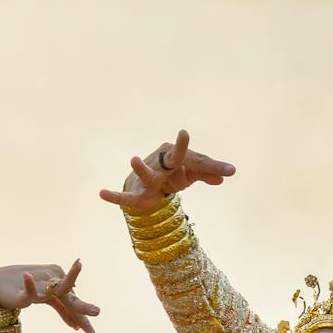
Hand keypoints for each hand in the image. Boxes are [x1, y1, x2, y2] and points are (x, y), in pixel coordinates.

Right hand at [0, 261, 99, 332]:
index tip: (90, 332)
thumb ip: (64, 311)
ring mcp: (40, 282)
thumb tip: (77, 326)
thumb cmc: (25, 291)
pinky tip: (26, 276)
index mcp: (59, 286)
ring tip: (79, 267)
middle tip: (96, 312)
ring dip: (70, 278)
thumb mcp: (48, 301)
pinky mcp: (24, 287)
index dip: (81, 317)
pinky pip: (28, 290)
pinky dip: (28, 285)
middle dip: (81, 307)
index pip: (73, 302)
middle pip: (70, 297)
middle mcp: (52, 282)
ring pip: (57, 289)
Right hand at [99, 130, 235, 212]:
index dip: (214, 167)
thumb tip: (224, 176)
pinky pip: (125, 197)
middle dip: (180, 149)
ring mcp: (149, 178)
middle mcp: (162, 164)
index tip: (231, 171)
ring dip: (140, 168)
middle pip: (175, 158)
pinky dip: (114, 197)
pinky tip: (102, 194)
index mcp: (178, 158)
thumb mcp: (192, 174)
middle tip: (184, 134)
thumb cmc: (173, 174)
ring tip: (133, 159)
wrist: (150, 185)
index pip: (199, 161)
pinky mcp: (138, 195)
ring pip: (147, 174)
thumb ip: (208, 173)